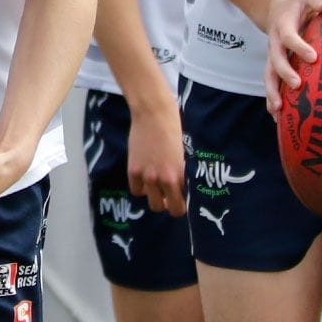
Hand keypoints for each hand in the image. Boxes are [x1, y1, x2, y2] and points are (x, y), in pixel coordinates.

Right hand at [125, 91, 187, 215]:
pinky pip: (137, 191)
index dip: (185, 203)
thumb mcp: (187, 152)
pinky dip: (142, 188)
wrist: (153, 112)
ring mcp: (148, 176)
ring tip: (160, 188)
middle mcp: (165, 179)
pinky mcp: (134, 170)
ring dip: (157, 198)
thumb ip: (185, 171)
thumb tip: (187, 186)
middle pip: (169, 208)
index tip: (185, 200)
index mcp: (182, 174)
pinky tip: (146, 179)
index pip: (185, 202)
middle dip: (172, 205)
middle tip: (173, 198)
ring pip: (153, 203)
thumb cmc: (175, 127)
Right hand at [261, 0, 321, 114]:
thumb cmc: (299, 5)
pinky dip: (272, 101)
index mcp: (283, 27)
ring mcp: (273, 57)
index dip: (299, 47)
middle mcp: (275, 44)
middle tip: (298, 85)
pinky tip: (278, 119)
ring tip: (279, 109)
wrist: (278, 10)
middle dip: (285, 74)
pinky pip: (271, 85)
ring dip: (273, 93)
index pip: (289, 38)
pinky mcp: (275, 67)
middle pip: (275, 61)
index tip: (312, 57)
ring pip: (269, 76)